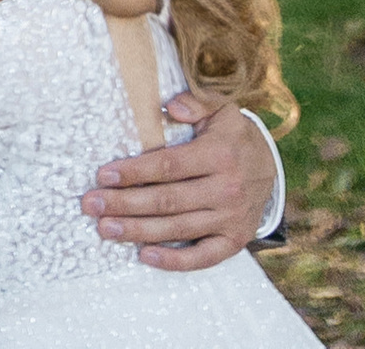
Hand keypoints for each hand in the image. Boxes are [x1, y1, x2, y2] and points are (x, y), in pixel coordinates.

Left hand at [79, 93, 277, 269]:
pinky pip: (201, 258)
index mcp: (218, 155)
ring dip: (137, 230)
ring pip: (177, 229)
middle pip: (166, 201)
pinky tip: (144, 255)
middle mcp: (225, 189)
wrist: (273, 168)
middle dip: (124, 203)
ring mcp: (230, 220)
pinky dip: (172, 261)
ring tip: (105, 229)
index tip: (103, 175)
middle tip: (91, 205)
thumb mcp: (221, 109)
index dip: (134, 172)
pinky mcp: (233, 242)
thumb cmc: (234, 136)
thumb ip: (196, 103)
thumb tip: (170, 106)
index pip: (168, 167)